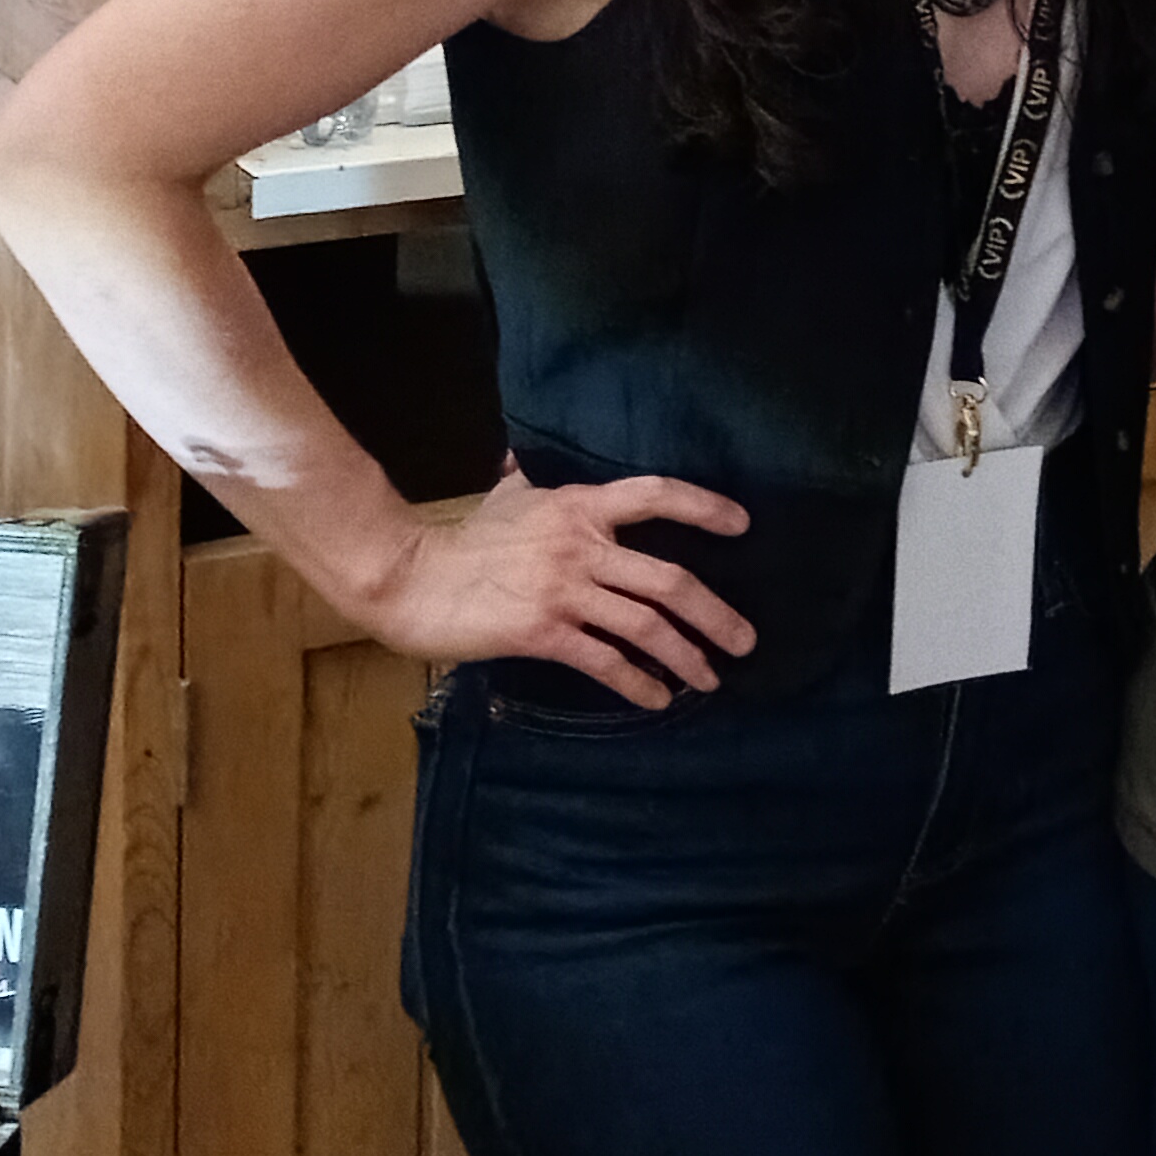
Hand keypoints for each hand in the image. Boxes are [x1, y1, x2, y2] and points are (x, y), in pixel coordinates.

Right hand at [350, 469, 756, 708]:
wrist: (410, 578)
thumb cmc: (461, 540)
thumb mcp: (505, 496)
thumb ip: (529, 479)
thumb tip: (521, 456)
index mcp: (579, 506)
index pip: (655, 494)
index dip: (703, 508)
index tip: (742, 525)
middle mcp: (581, 545)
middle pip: (670, 579)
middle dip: (716, 614)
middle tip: (745, 640)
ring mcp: (564, 590)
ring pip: (646, 624)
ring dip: (687, 655)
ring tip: (711, 678)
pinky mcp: (543, 631)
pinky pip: (605, 660)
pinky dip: (638, 682)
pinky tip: (657, 698)